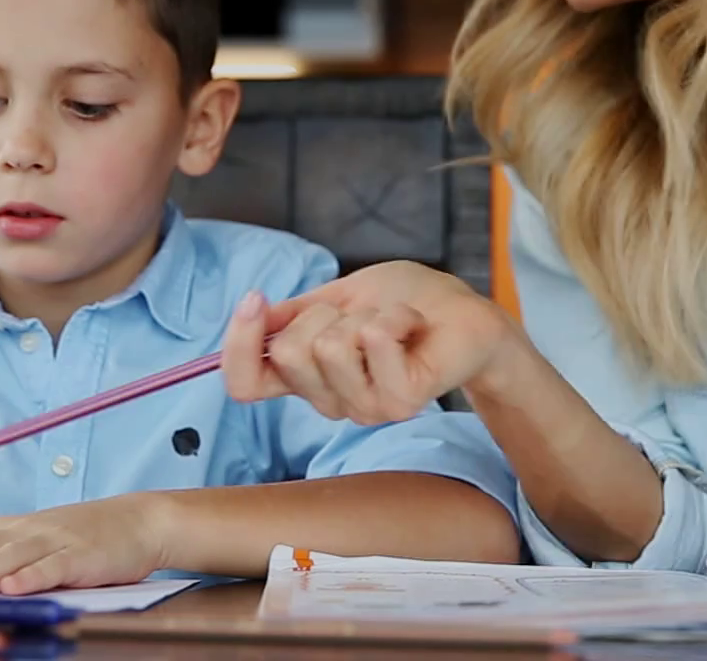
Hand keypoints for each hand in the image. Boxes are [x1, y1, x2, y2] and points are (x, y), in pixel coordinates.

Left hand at [0, 494, 167, 595]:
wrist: (137, 521)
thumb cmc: (77, 536)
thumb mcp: (23, 539)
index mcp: (7, 529)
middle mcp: (24, 532)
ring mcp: (53, 541)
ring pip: (10, 558)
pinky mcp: (82, 556)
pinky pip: (54, 567)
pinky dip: (34, 576)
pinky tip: (15, 587)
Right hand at [222, 260, 520, 424]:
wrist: (468, 316)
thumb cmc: (407, 304)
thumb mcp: (339, 297)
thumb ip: (293, 313)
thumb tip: (250, 311)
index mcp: (309, 377)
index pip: (245, 384)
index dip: (238, 344)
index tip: (255, 300)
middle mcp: (330, 401)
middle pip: (286, 351)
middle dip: (324, 311)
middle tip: (363, 314)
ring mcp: (363, 408)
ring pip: (328, 345)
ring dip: (366, 312)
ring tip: (394, 322)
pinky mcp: (398, 403)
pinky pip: (372, 340)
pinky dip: (396, 314)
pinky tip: (414, 327)